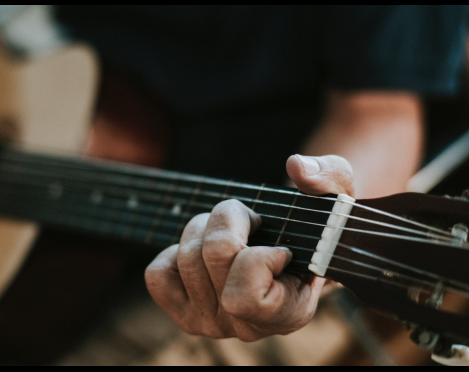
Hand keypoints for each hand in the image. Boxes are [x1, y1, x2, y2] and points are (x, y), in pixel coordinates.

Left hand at [145, 154, 353, 340]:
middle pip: (212, 256)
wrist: (286, 253)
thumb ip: (331, 178)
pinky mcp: (181, 313)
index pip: (244, 295)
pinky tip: (203, 254)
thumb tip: (297, 168)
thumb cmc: (313, 230)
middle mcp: (246, 328)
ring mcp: (210, 324)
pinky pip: (158, 274)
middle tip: (251, 221)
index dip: (258, 258)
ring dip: (204, 227)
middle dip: (229, 218)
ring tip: (231, 232)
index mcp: (290, 313)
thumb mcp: (336, 200)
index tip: (281, 247)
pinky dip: (174, 253)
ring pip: (186, 257)